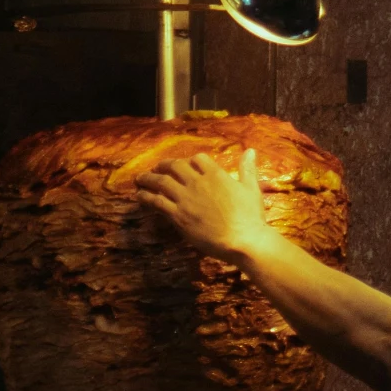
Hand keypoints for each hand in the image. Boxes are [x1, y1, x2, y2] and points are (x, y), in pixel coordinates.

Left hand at [134, 148, 275, 264]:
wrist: (242, 239)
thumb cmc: (250, 216)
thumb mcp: (252, 188)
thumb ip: (248, 169)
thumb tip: (251, 151)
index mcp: (216, 174)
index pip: (197, 159)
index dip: (189, 161)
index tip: (184, 165)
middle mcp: (197, 182)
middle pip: (175, 166)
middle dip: (164, 165)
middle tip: (156, 168)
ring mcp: (185, 198)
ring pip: (161, 182)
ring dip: (148, 178)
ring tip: (140, 179)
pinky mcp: (177, 215)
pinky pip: (157, 201)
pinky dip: (146, 197)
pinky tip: (139, 196)